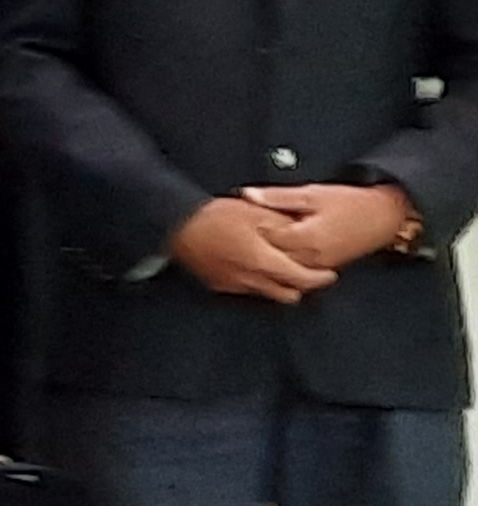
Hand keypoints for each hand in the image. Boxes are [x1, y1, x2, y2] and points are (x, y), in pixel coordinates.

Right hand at [172, 195, 333, 303]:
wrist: (176, 225)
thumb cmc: (213, 217)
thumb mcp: (255, 212)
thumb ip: (282, 226)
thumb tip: (301, 233)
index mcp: (263, 261)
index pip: (302, 278)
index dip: (320, 278)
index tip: (329, 274)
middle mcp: (250, 279)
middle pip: (287, 293)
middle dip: (301, 286)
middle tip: (307, 274)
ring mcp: (233, 284)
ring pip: (267, 293)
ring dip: (278, 285)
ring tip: (281, 270)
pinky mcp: (218, 284)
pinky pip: (246, 289)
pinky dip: (256, 282)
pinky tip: (254, 268)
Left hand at [243, 183, 413, 272]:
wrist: (386, 216)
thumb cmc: (350, 202)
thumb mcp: (312, 194)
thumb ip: (278, 197)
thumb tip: (247, 195)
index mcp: (307, 238)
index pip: (267, 240)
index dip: (251, 229)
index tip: (240, 220)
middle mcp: (313, 257)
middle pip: (274, 258)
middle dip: (259, 246)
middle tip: (243, 234)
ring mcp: (321, 265)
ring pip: (286, 268)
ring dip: (273, 256)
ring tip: (258, 243)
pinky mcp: (327, 267)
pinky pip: (300, 270)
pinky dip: (288, 262)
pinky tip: (280, 250)